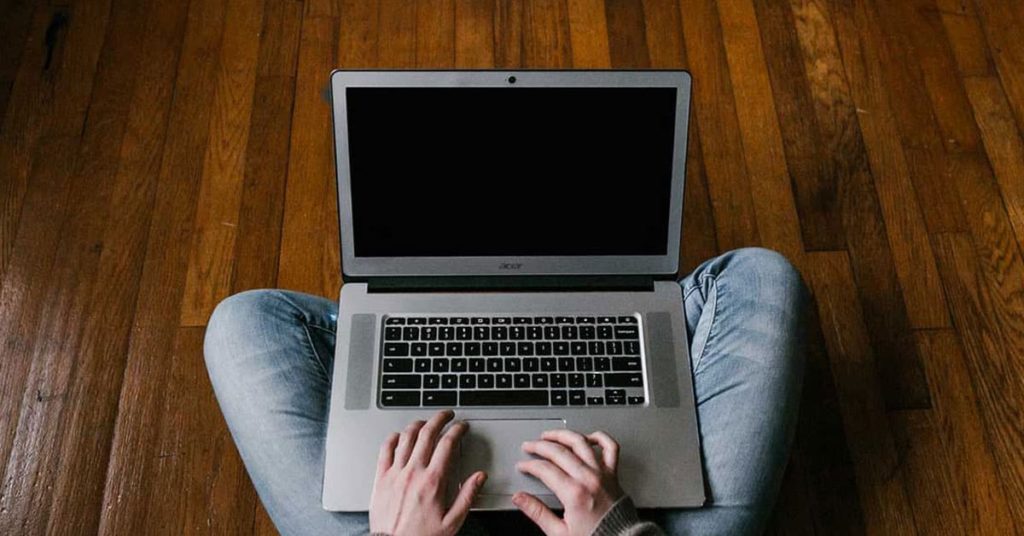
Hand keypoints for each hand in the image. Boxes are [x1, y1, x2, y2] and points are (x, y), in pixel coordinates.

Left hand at [369, 410, 486, 535]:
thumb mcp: (452, 522)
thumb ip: (468, 496)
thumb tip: (479, 477)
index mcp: (433, 481)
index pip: (447, 444)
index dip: (457, 430)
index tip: (462, 426)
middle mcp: (413, 472)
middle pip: (427, 434)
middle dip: (439, 419)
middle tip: (447, 415)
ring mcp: (395, 473)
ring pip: (406, 438)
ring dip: (418, 425)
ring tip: (426, 422)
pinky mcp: (381, 478)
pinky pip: (385, 450)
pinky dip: (393, 438)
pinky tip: (399, 435)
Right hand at [513, 430, 624, 535]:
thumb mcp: (559, 533)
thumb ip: (537, 512)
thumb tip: (520, 499)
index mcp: (574, 493)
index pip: (545, 469)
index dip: (529, 465)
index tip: (523, 465)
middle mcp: (589, 479)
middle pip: (559, 451)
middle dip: (540, 446)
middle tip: (529, 446)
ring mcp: (602, 473)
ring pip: (580, 443)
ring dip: (563, 435)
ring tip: (550, 435)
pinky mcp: (613, 474)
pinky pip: (610, 447)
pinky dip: (600, 437)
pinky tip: (587, 437)